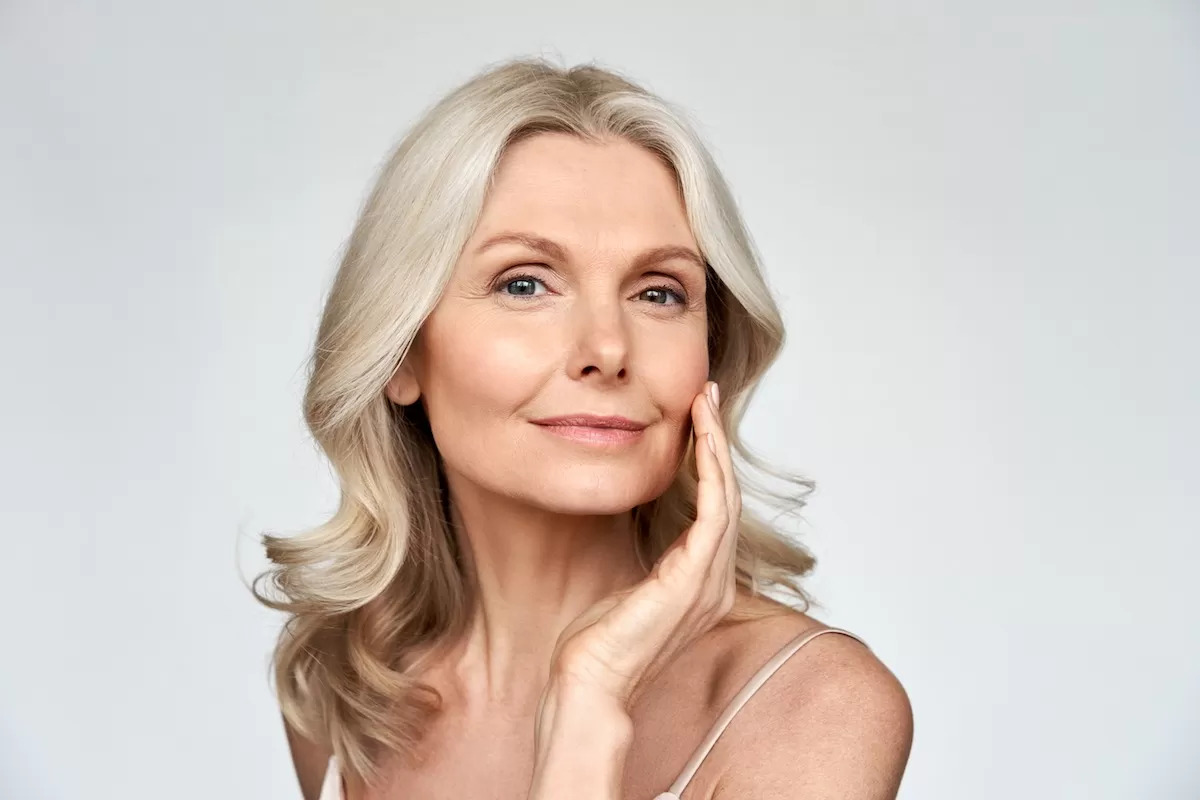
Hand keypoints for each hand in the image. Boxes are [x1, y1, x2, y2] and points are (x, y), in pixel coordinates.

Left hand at [545, 380, 741, 709]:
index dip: (710, 461)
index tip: (698, 419)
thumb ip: (647, 558)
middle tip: (707, 394)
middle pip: (727, 495)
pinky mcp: (694, 579)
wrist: (590, 684)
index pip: (715, 508)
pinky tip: (702, 440)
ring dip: (716, 446)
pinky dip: (711, 472)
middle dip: (717, 441)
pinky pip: (714, 512)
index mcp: (702, 582)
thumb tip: (640, 525)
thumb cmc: (599, 643)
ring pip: (725, 496)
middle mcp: (716, 580)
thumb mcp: (627, 586)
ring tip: (705, 404)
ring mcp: (709, 581)